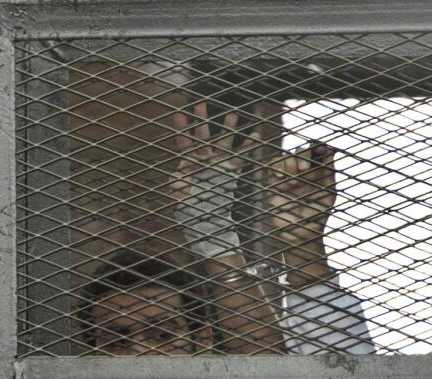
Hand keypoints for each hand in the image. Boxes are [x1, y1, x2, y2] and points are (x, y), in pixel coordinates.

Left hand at [169, 103, 254, 261]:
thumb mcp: (179, 198)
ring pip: (223, 142)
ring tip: (232, 112)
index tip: (178, 113)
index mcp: (189, 165)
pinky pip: (241, 157)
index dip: (181, 129)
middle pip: (202, 136)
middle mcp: (204, 161)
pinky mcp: (230, 172)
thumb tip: (176, 180)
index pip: (184, 143)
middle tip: (201, 102)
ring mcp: (218, 165)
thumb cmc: (190, 211)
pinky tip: (255, 133)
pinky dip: (248, 146)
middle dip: (202, 119)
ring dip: (227, 128)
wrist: (207, 223)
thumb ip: (177, 187)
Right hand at [258, 141, 336, 280]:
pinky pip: (271, 167)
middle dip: (302, 156)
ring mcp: (287, 176)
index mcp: (318, 170)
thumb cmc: (318, 215)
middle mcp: (302, 171)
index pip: (317, 151)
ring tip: (293, 181)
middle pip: (300, 151)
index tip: (321, 150)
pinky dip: (275, 166)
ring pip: (285, 157)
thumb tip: (330, 151)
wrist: (301, 233)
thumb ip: (329, 172)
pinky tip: (280, 176)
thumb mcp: (329, 193)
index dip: (318, 147)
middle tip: (304, 170)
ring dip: (289, 162)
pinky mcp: (274, 183)